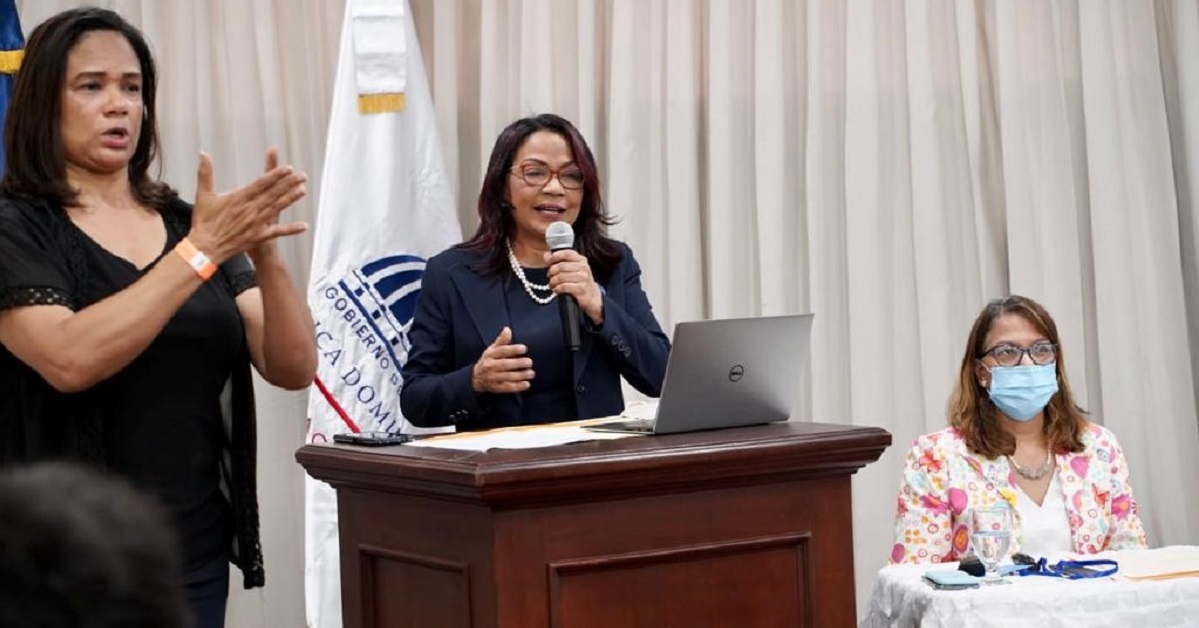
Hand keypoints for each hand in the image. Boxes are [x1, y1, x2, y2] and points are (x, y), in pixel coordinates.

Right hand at [188, 149, 307, 264]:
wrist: (205, 248)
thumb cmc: (204, 223)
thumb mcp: (203, 195)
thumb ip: (205, 173)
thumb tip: (202, 153)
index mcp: (238, 198)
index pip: (261, 183)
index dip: (275, 175)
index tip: (287, 168)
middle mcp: (250, 209)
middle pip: (273, 194)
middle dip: (288, 184)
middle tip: (302, 176)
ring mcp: (256, 223)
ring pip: (276, 208)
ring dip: (290, 199)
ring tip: (302, 190)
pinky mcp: (258, 237)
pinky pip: (277, 232)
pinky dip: (291, 229)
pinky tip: (304, 226)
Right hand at [471, 327, 534, 393]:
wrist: (476, 378)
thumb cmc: (488, 360)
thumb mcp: (492, 349)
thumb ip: (501, 340)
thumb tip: (507, 329)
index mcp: (490, 355)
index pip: (501, 351)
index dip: (513, 349)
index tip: (524, 348)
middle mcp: (490, 366)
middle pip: (505, 364)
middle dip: (518, 363)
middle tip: (529, 362)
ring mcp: (492, 378)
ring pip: (507, 377)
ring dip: (521, 375)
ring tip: (531, 373)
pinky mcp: (496, 388)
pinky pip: (507, 388)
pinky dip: (518, 387)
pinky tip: (527, 384)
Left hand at [545, 249, 603, 323]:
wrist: (592, 296)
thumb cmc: (579, 281)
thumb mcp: (572, 268)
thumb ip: (560, 261)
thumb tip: (546, 255)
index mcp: (581, 260)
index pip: (567, 253)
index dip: (555, 256)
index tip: (548, 261)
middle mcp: (584, 267)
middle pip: (561, 266)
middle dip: (552, 272)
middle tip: (549, 276)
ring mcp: (583, 278)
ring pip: (561, 277)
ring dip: (553, 282)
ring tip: (552, 285)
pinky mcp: (581, 289)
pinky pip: (564, 286)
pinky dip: (557, 289)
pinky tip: (556, 290)